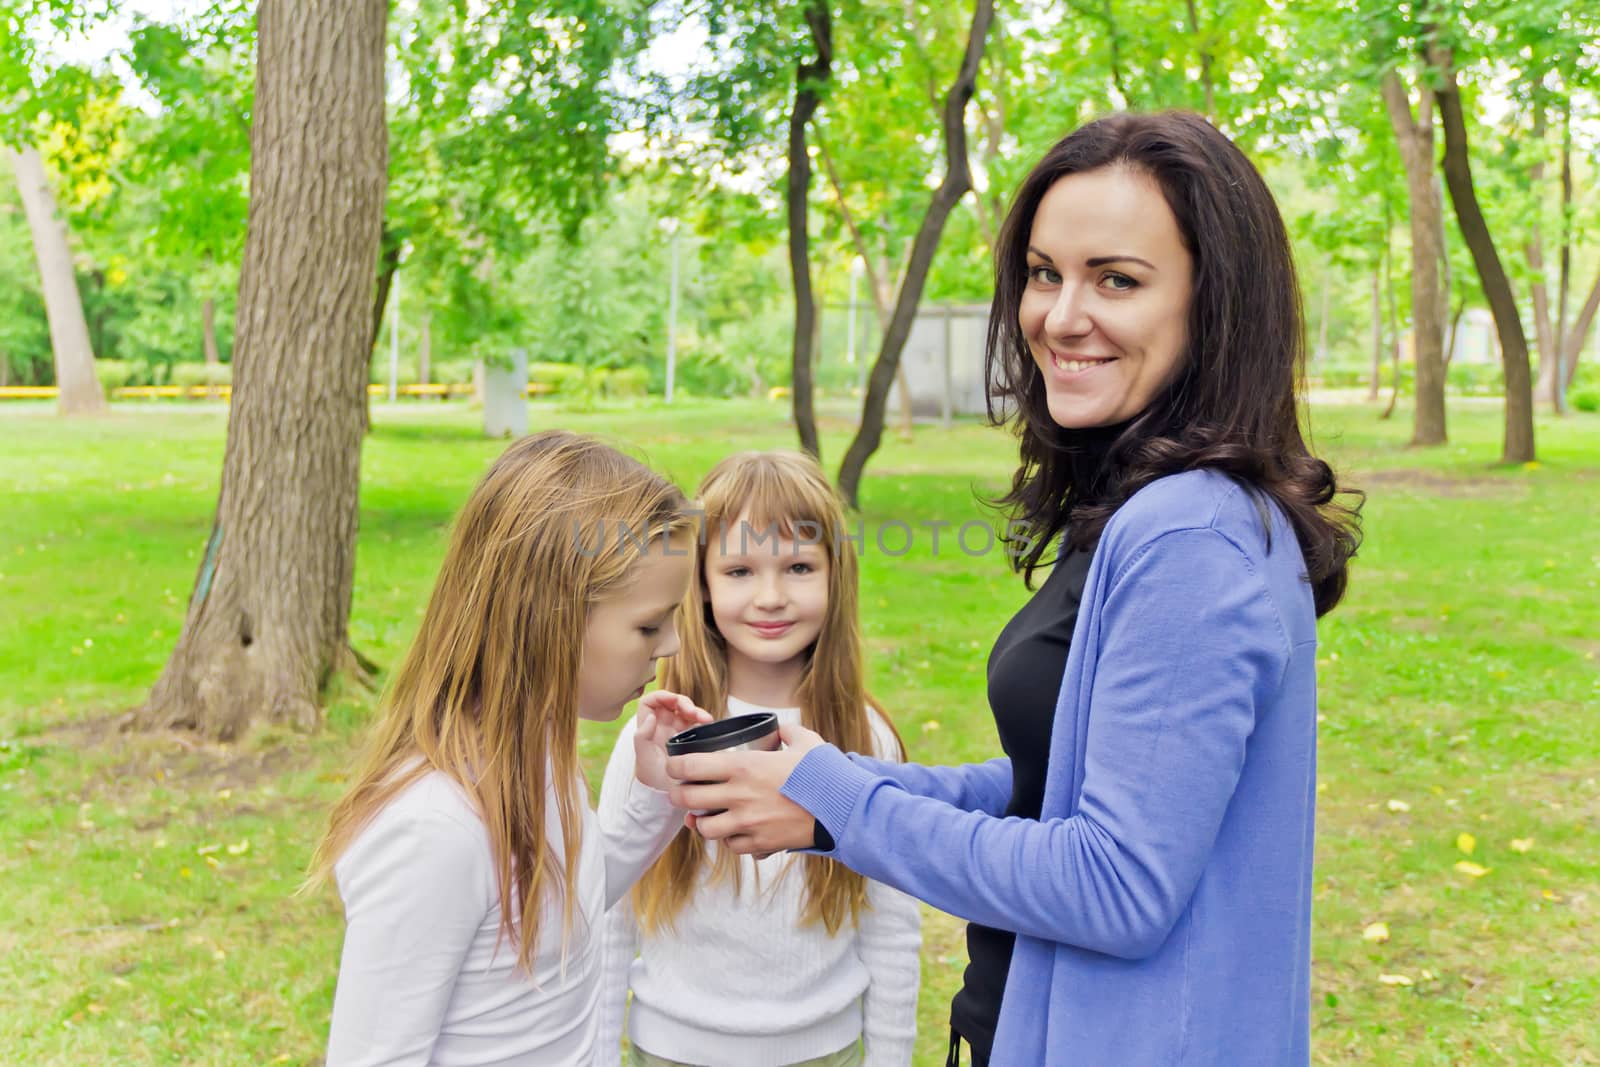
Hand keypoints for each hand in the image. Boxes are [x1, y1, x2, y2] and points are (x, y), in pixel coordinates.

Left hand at [632, 690, 712, 791]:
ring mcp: (676, 731)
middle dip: (684, 702)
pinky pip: (696, 723)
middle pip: (672, 704)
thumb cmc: (651, 779)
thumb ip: (642, 737)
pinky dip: (703, 720)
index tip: (673, 701)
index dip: (661, 696)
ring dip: (696, 710)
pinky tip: (708, 723)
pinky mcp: (689, 738)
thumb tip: (650, 717)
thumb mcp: (643, 759)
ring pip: (686, 712)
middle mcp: (661, 726)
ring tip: (706, 718)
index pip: (651, 702)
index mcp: (648, 727)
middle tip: (693, 712)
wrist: (667, 796)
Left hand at [668, 722, 826, 854]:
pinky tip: (734, 830)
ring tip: (704, 815)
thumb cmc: (825, 773)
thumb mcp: (805, 741)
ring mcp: (747, 824)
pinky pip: (730, 845)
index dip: (675, 765)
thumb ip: (787, 732)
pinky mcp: (759, 844)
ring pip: (704, 828)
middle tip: (681, 791)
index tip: (675, 765)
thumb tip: (780, 730)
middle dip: (678, 794)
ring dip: (701, 822)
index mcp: (743, 766)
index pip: (689, 766)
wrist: (844, 810)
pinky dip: (728, 839)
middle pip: (686, 799)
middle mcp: (738, 796)